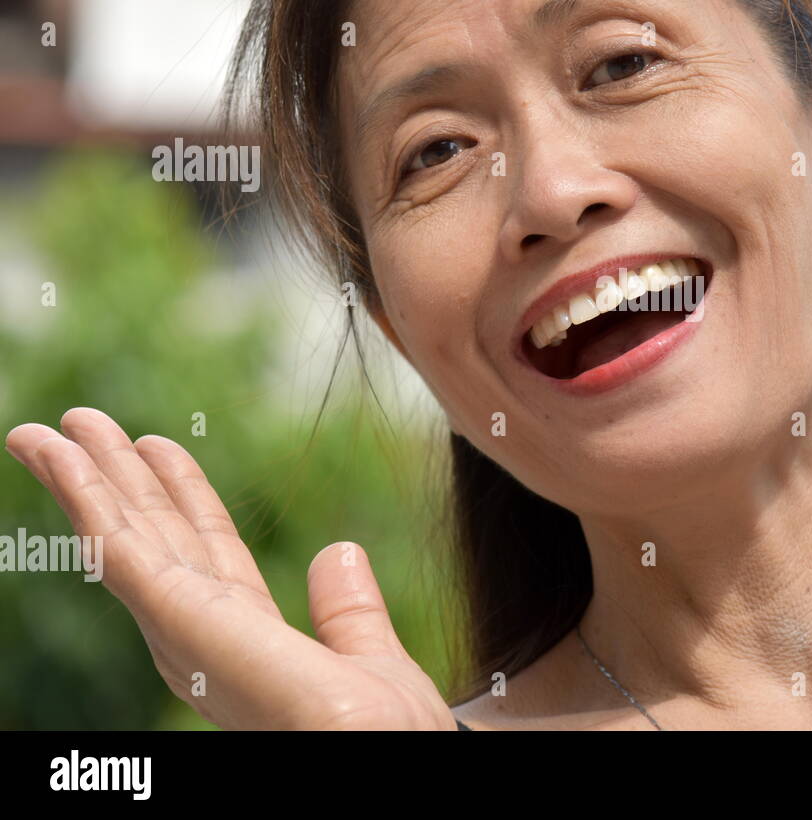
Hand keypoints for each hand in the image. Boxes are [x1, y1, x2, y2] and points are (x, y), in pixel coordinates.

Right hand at [5, 407, 456, 729]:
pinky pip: (125, 556)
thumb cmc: (384, 740)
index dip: (176, 494)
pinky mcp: (186, 626)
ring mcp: (191, 635)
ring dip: (85, 481)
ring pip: (125, 540)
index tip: (154, 445)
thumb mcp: (369, 662)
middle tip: (81, 421)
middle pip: (153, 539)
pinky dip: (91, 507)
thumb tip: (338, 552)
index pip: (203, 551)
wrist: (390, 759)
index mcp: (247, 641)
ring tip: (51, 429)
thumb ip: (347, 612)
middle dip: (116, 480)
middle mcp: (206, 639)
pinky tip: (70, 465)